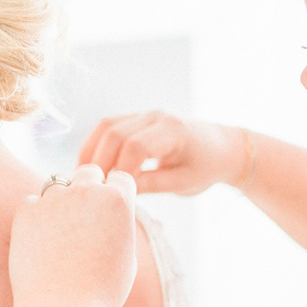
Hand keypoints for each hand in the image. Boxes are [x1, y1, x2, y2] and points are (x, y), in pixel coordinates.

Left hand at [9, 164, 136, 306]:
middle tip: (84, 219)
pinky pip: (31, 203)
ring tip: (60, 235)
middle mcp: (87, 191)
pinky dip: (34, 216)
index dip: (116, 195)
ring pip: (57, 185)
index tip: (110, 214)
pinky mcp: (26, 211)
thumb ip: (120, 229)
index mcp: (118, 201)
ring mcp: (54, 199)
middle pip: (88, 172)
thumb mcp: (127, 260)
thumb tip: (112, 217)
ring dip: (60, 202)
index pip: (120, 178)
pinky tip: (39, 241)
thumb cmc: (100, 294)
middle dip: (88, 189)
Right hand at [79, 112, 248, 194]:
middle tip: (92, 188)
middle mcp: (156, 116)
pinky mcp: (137, 118)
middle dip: (100, 161)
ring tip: (85, 177)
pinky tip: (91, 165)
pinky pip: (109, 126)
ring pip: (107, 125)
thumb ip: (152, 184)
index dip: (120, 170)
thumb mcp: (183, 182)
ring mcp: (145, 114)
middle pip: (115, 133)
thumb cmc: (206, 167)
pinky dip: (96, 144)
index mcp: (173, 131)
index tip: (114, 192)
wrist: (221, 148)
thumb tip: (119, 191)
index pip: (136, 146)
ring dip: (91, 150)